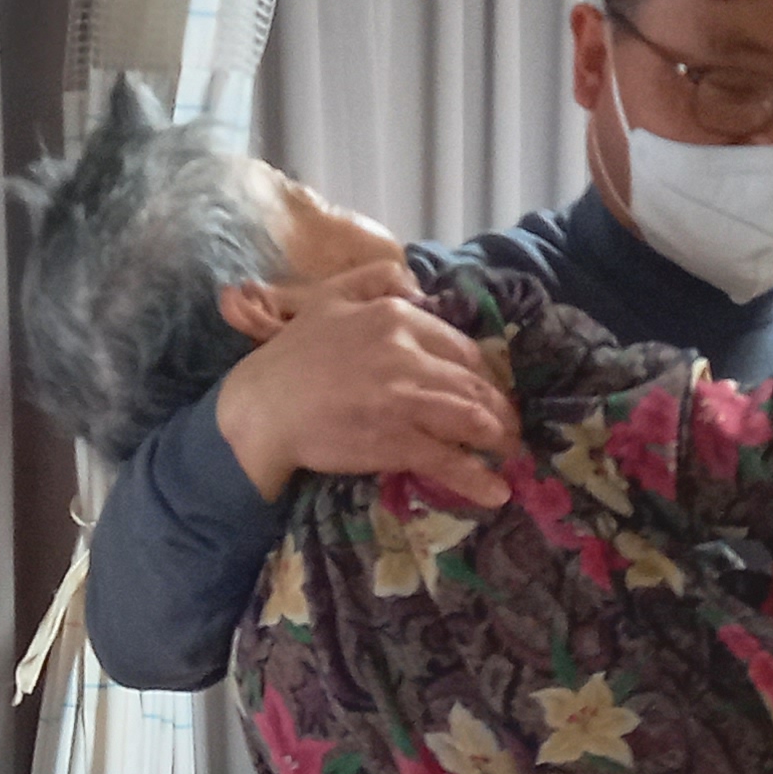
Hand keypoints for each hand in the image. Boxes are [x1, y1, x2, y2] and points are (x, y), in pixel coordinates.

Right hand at [214, 261, 519, 509]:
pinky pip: (450, 459)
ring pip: (472, 418)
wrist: (262, 408)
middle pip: (475, 383)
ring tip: (509, 455)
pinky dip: (478, 478)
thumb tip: (420, 285)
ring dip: (500, 439)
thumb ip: (376, 280)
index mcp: (396, 317)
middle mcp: (407, 354)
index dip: (485, 375)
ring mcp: (404, 400)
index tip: (491, 392)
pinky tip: (495, 493)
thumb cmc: (292, 356)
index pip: (463, 347)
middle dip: (502, 410)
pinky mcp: (396, 441)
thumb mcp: (330, 297)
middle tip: (509, 429)